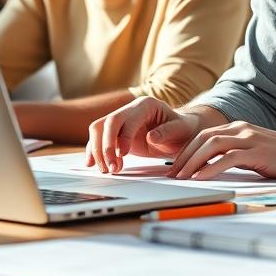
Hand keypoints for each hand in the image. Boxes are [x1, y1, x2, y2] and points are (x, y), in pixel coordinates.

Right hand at [85, 96, 201, 173]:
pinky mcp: (117, 134)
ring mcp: (122, 121)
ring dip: (98, 150)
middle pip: (107, 122)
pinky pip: (99, 140)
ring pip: (98, 130)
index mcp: (145, 105)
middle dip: (105, 146)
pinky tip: (94, 164)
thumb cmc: (182, 129)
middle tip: (111, 167)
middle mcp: (130, 110)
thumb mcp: (180, 130)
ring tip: (106, 169)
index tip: (122, 155)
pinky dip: (95, 151)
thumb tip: (151, 137)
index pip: (127, 119)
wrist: (181, 132)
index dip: (122, 137)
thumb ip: (167, 132)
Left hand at [167, 121, 275, 179]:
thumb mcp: (254, 153)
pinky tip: (200, 178)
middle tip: (170, 174)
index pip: (203, 136)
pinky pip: (228, 158)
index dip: (185, 151)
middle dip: (183, 156)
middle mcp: (240, 129)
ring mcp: (249, 138)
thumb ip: (234, 156)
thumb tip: (211, 169)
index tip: (173, 167)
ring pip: (211, 145)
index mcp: (238, 128)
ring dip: (192, 161)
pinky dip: (210, 168)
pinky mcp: (258, 151)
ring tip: (180, 177)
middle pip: (202, 138)